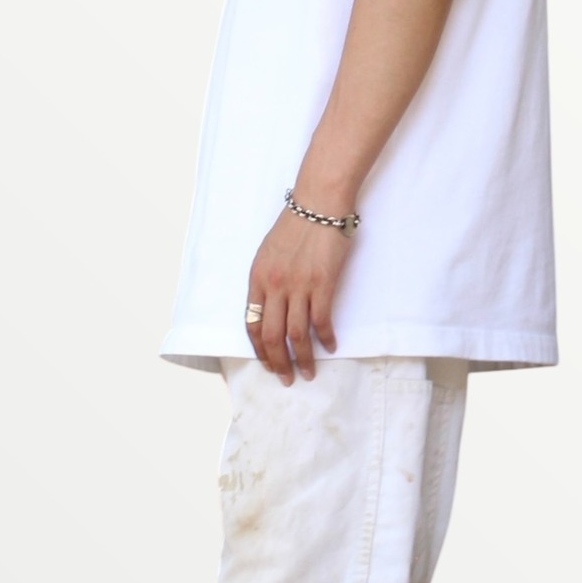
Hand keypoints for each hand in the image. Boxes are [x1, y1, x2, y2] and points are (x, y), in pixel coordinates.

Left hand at [246, 206, 351, 382]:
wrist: (318, 203)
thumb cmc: (295, 225)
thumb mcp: (268, 253)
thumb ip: (266, 280)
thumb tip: (270, 307)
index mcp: (258, 279)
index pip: (251, 324)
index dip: (259, 349)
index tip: (267, 363)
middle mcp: (275, 286)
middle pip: (272, 336)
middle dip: (278, 363)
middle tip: (286, 379)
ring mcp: (299, 286)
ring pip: (296, 334)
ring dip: (302, 358)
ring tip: (309, 372)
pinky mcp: (322, 284)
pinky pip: (321, 321)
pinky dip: (325, 338)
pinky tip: (329, 346)